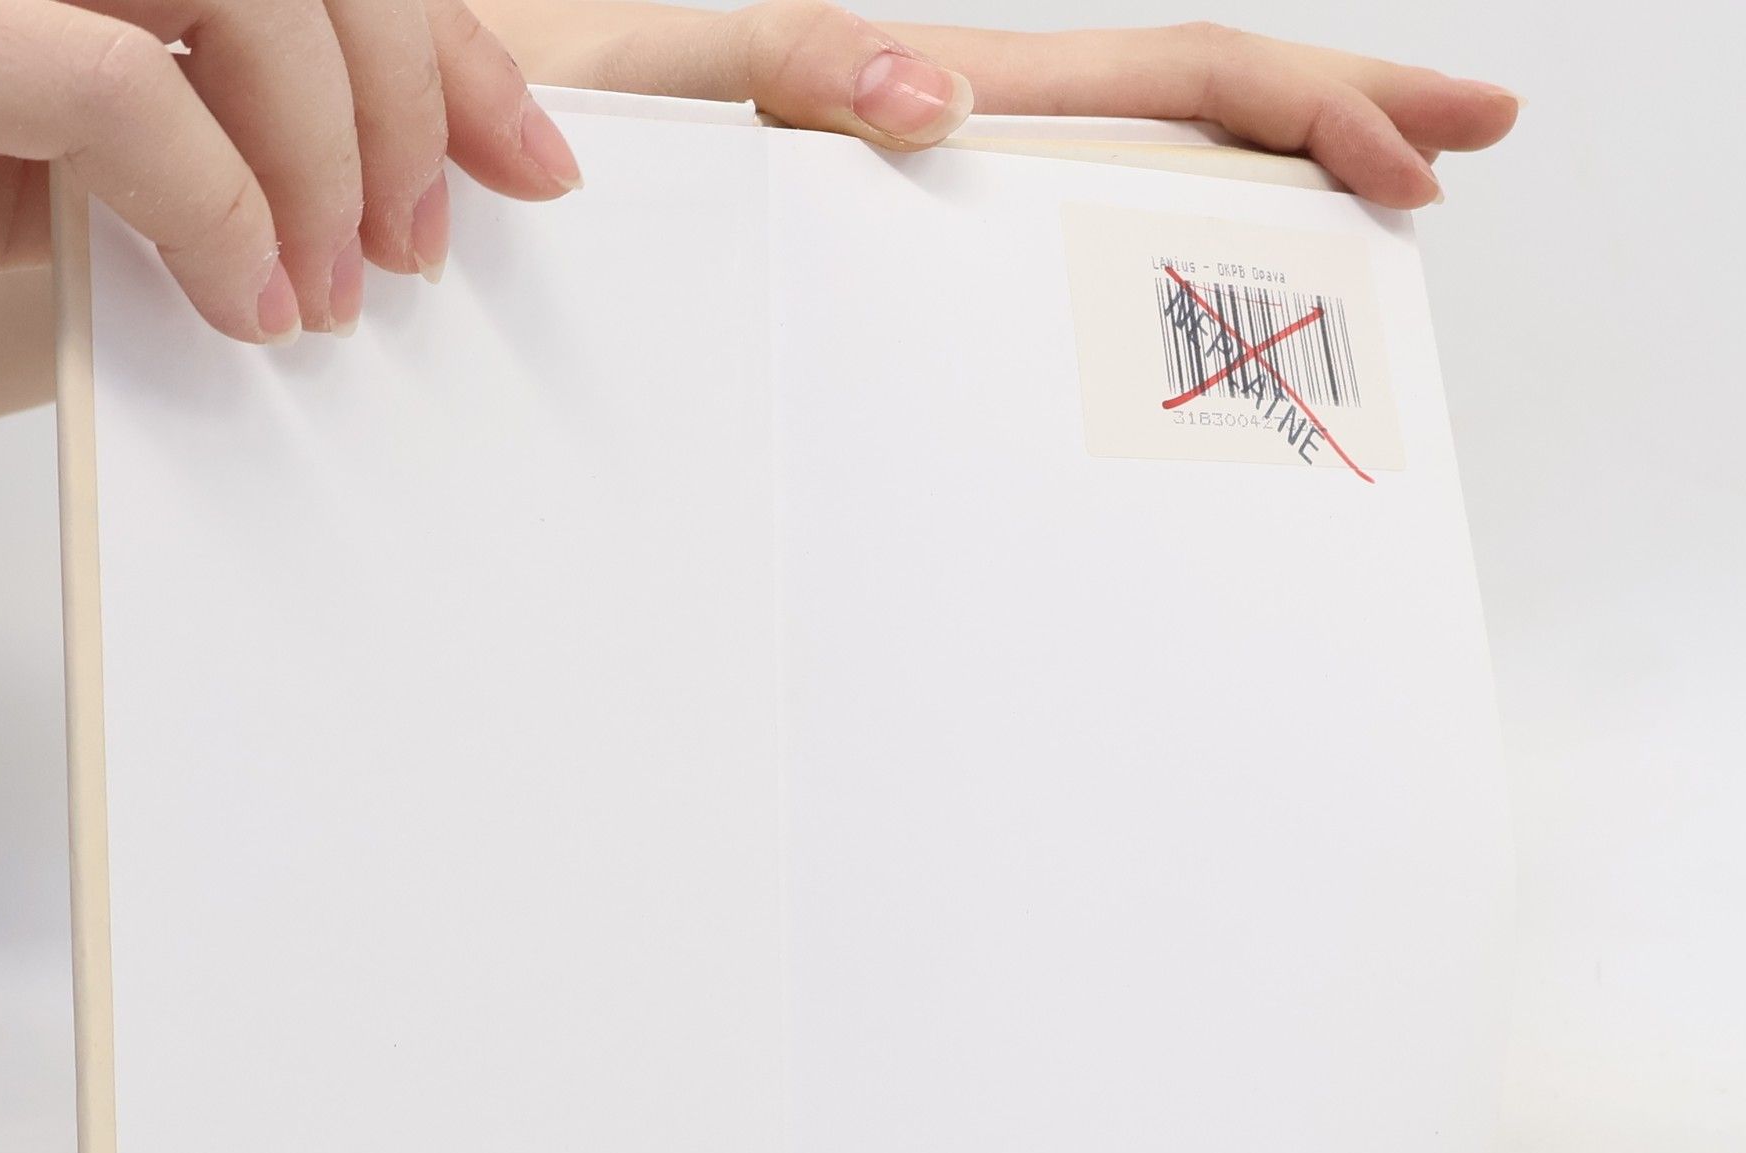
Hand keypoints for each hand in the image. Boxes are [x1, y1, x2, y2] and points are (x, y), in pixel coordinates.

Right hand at [0, 0, 584, 342]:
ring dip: (324, 138)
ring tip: (330, 290)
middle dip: (403, 88)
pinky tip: (246, 304)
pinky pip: (102, 76)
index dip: (437, 39)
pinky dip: (208, 193)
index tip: (526, 156)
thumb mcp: (30, 190)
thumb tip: (336, 186)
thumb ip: (169, 145)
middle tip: (416, 248)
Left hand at [497, 2, 1519, 207]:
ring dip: (1259, 194)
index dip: (1315, 96)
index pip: (1170, 70)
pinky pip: (1035, 255)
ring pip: (1129, 179)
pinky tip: (1188, 305)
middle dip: (1335, 122)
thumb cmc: (549, 111)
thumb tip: (940, 94)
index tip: (1435, 142)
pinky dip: (1135, 269)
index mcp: (936, 88)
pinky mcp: (881, 253)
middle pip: (1183, 112)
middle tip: (1460, 157)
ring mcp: (928, 196)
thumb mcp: (670, 81)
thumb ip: (791, 68)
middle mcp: (951, 136)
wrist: (470, 158)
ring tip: (1377, 224)